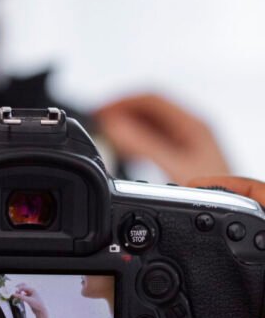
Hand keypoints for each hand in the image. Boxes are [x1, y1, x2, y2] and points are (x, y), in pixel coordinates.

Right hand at [13, 283, 46, 316]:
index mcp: (33, 289)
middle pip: (23, 286)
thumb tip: (13, 294)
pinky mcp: (29, 298)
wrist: (41, 311)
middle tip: (13, 290)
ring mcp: (31, 294)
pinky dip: (20, 295)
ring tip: (15, 295)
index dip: (18, 289)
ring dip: (19, 292)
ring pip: (23, 290)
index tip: (13, 292)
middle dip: (18, 287)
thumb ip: (21, 297)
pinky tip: (18, 298)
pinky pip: (23, 294)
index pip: (23, 287)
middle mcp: (32, 290)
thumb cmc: (37, 305)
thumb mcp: (28, 300)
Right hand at [96, 94, 229, 182]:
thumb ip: (142, 146)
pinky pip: (150, 142)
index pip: (151, 99)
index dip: (121, 102)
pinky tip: (120, 153)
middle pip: (148, 110)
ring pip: (148, 126)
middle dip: (120, 114)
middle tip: (97, 124)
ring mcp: (185, 144)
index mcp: (192, 126)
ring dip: (125, 128)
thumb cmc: (211, 195)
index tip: (99, 113)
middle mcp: (190, 131)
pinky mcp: (180, 159)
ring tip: (105, 136)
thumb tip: (114, 126)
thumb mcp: (170, 168)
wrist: (221, 218)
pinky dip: (132, 143)